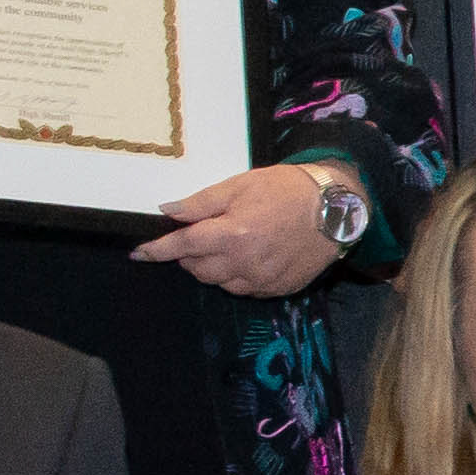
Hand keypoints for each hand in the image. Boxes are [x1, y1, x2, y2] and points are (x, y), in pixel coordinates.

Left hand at [137, 161, 351, 297]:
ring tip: (227, 246)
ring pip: (220, 283)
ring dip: (213, 268)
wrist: (336, 209)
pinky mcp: (279, 289)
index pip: (182, 247)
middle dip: (189, 256)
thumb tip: (168, 213)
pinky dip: (237, 276)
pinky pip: (245, 289)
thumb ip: (201, 203)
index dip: (157, 251)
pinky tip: (249, 258)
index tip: (139, 254)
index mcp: (232, 234)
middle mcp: (244, 263)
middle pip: (198, 270)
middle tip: (199, 237)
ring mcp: (263, 280)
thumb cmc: (286, 189)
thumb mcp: (239, 185)